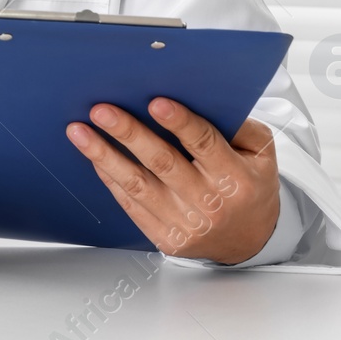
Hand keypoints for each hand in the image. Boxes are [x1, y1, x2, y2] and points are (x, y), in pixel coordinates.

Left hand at [66, 98, 279, 264]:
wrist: (250, 241)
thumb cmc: (250, 187)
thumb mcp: (260, 154)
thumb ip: (238, 127)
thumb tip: (199, 98)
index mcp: (236, 178)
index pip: (204, 144)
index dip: (179, 123)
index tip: (155, 102)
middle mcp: (210, 202)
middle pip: (162, 162)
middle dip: (128, 133)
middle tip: (101, 110)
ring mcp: (186, 224)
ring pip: (138, 185)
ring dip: (104, 155)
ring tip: (79, 132)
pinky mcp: (166, 239)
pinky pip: (131, 205)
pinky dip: (110, 179)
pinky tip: (94, 158)